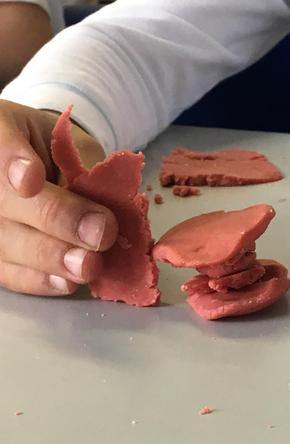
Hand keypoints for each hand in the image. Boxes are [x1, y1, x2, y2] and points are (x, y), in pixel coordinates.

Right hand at [0, 100, 116, 296]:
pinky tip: (68, 282)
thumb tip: (114, 214)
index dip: (11, 163)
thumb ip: (89, 173)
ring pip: (5, 243)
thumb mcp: (78, 149)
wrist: (41, 168)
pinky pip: (9, 273)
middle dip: (55, 220)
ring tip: (87, 266)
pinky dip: (40, 280)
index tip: (30, 180)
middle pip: (4, 202)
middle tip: (98, 235)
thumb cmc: (59, 154)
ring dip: (50, 259)